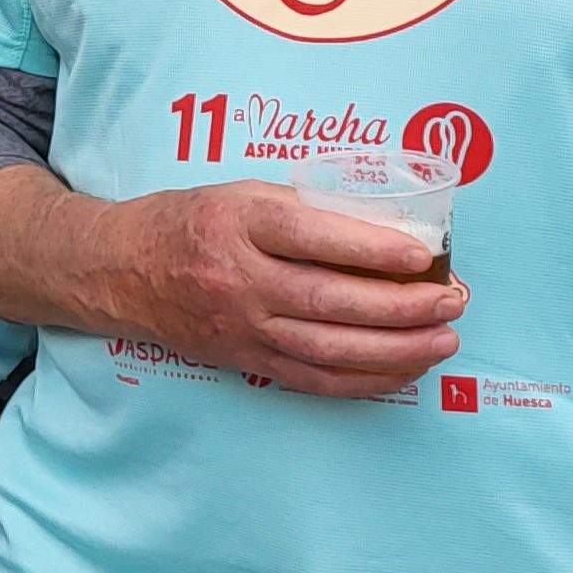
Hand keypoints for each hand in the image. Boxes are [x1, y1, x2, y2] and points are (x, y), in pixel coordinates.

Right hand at [93, 180, 463, 397]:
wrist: (120, 270)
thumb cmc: (191, 221)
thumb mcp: (240, 194)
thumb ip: (306, 209)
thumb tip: (387, 230)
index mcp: (237, 223)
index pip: (312, 237)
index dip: (372, 248)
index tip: (423, 253)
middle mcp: (238, 279)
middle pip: (331, 301)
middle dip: (402, 305)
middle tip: (452, 300)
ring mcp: (241, 327)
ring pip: (329, 347)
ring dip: (397, 348)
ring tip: (444, 339)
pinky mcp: (245, 361)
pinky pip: (314, 379)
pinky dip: (364, 379)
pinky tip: (404, 369)